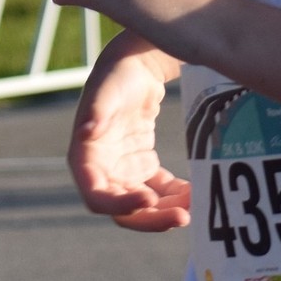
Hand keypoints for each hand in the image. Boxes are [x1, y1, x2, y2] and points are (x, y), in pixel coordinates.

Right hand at [68, 30, 189, 230]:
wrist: (135, 64)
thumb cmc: (116, 75)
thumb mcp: (106, 90)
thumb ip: (96, 111)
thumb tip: (86, 132)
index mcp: (85, 159)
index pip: (97, 196)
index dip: (120, 205)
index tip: (148, 199)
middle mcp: (102, 172)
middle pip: (123, 210)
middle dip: (151, 217)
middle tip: (183, 217)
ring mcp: (123, 171)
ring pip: (144, 205)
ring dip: (167, 210)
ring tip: (195, 206)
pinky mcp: (143, 166)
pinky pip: (159, 190)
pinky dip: (176, 196)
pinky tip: (195, 193)